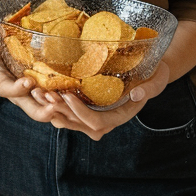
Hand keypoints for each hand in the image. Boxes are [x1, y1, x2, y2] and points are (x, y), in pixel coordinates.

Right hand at [0, 23, 67, 120]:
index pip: (7, 90)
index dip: (17, 89)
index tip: (28, 82)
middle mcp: (12, 88)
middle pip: (27, 107)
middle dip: (41, 111)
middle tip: (54, 108)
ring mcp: (24, 88)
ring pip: (40, 104)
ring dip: (53, 105)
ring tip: (67, 100)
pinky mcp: (33, 83)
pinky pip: (46, 94)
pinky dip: (58, 96)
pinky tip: (72, 93)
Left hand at [29, 60, 171, 140]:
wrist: (148, 72)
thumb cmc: (154, 74)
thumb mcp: (158, 79)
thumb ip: (150, 88)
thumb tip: (137, 95)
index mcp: (120, 116)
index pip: (96, 122)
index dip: (80, 112)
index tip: (67, 96)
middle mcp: (104, 121)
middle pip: (76, 123)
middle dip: (58, 110)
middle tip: (43, 94)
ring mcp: (92, 117)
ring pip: (67, 120)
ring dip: (50, 108)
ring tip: (37, 92)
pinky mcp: (83, 109)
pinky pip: (64, 113)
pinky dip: (51, 104)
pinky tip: (40, 91)